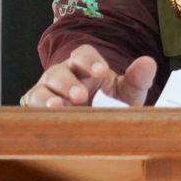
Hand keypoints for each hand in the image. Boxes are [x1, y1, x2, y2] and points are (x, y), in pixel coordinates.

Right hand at [21, 44, 156, 107]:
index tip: (102, 71)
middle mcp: (63, 74)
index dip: (90, 60)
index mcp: (85, 66)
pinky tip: (45, 119)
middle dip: (69, 83)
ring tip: (57, 108)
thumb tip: (148, 62)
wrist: (95, 126)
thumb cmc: (109, 104)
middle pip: (60, 71)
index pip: (83, 54)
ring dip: (49, 98)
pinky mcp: (35, 109)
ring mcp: (47, 91)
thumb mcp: (127, 93)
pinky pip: (31, 107)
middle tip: (81, 96)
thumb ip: (137, 78)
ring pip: (42, 89)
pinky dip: (36, 112)